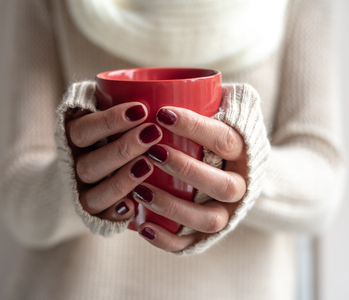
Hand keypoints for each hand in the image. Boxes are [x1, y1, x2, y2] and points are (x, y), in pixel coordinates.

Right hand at [66, 102, 162, 220]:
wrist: (84, 165)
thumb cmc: (108, 133)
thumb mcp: (107, 113)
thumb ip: (119, 103)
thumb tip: (164, 88)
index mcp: (73, 138)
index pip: (84, 130)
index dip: (109, 121)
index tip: (141, 109)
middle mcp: (75, 165)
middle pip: (91, 164)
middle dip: (122, 149)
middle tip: (153, 134)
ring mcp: (83, 190)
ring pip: (95, 193)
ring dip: (122, 180)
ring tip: (148, 165)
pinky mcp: (93, 211)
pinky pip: (101, 216)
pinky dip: (116, 212)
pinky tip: (133, 205)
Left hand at [133, 107, 246, 251]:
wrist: (243, 176)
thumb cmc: (221, 140)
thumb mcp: (228, 115)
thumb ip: (217, 100)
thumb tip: (187, 80)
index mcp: (245, 153)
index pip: (224, 139)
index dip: (194, 127)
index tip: (161, 114)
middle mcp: (240, 187)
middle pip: (220, 184)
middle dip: (184, 167)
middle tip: (151, 151)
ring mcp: (226, 214)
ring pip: (206, 218)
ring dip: (172, 206)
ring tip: (140, 191)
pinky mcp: (208, 235)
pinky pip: (191, 244)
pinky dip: (167, 240)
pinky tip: (142, 227)